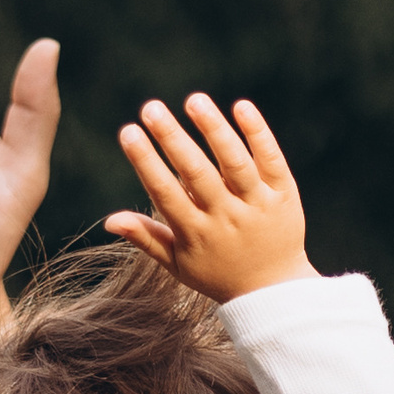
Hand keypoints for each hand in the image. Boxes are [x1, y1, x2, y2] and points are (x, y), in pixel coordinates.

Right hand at [108, 94, 312, 301]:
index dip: (146, 163)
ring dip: (214, 130)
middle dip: (173, 139)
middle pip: (198, 174)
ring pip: (235, 164)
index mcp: (197, 234)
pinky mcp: (284, 195)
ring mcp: (258, 206)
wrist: (275, 293)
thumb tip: (110, 220)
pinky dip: (258, 134)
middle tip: (150, 108)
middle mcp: (227, 218)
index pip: (166, 194)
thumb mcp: (180, 265)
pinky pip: (272, 161)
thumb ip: (147, 239)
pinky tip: (241, 107)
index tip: (128, 132)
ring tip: (193, 101)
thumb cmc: (219, 275)